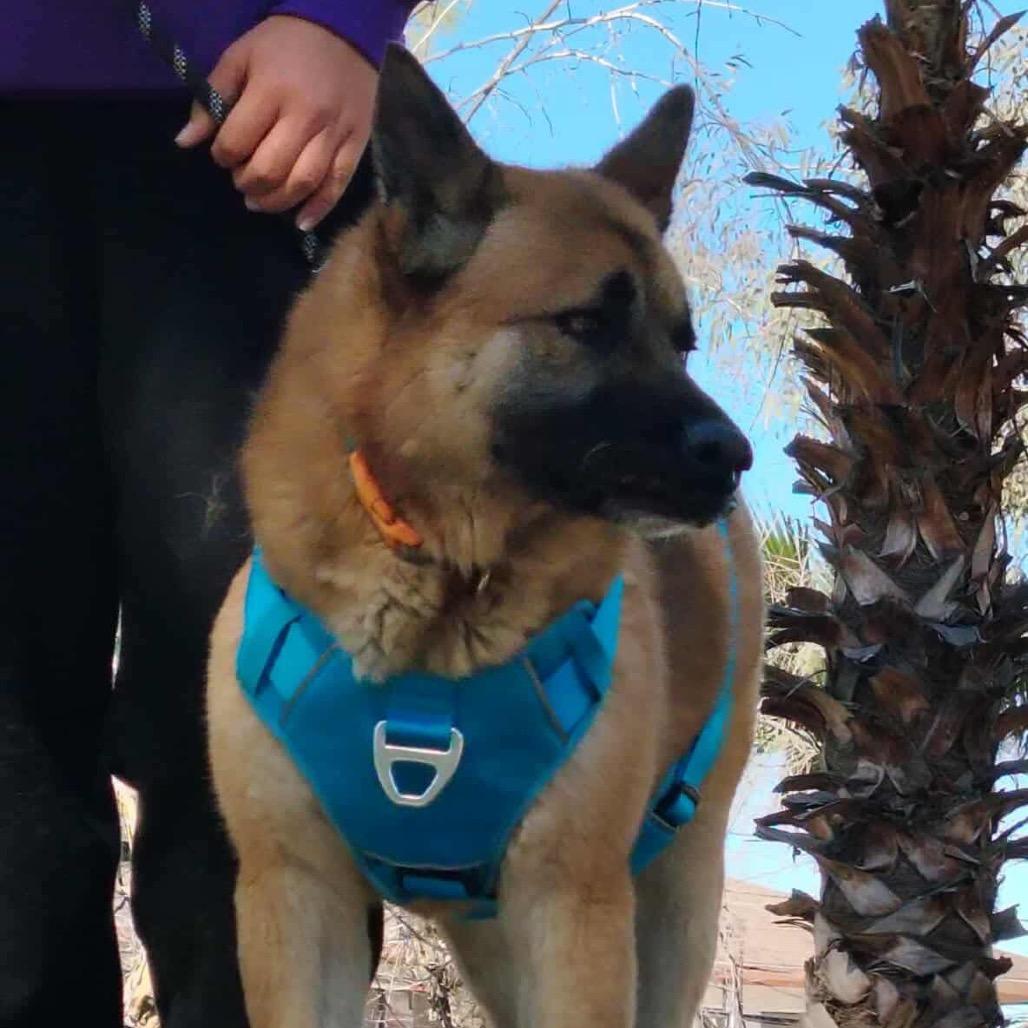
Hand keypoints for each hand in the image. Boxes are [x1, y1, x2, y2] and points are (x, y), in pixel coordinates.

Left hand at [175, 15, 376, 229]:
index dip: (223, 156)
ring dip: (275, 201)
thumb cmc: (285, 44)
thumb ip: (212, 98)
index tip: (223, 154)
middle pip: (270, 169)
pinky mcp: (356, 144)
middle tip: (242, 180)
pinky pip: (337, 185)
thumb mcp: (240, 57)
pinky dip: (318, 209)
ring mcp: (334, 133)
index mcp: (272, 90)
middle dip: (247, 183)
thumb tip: (186, 141)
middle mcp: (305, 116)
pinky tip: (300, 222)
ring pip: (302, 183)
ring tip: (261, 201)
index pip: (237, 142)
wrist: (344, 30)